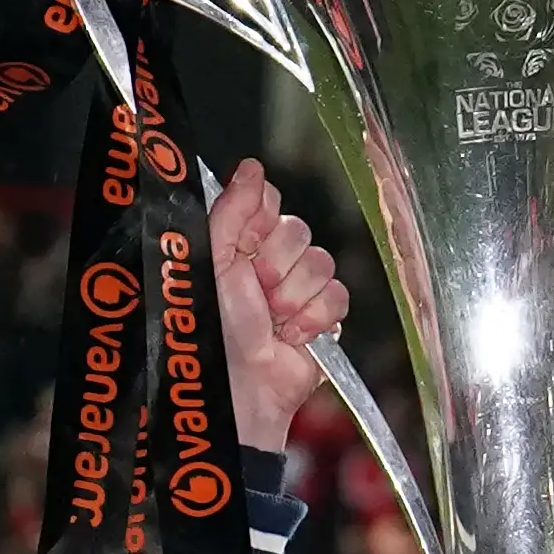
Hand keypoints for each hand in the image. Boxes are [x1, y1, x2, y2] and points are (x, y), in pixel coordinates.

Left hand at [208, 157, 347, 461]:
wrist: (246, 386)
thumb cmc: (219, 329)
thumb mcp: (214, 261)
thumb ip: (232, 210)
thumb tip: (252, 166)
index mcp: (241, 241)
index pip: (268, 201)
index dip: (262, 223)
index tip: (246, 248)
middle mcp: (272, 259)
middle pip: (298, 230)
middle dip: (277, 267)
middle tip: (258, 294)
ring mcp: (300, 287)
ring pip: (321, 262)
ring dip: (295, 297)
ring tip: (275, 321)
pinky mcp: (324, 315)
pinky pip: (339, 295)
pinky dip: (316, 318)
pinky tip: (295, 335)